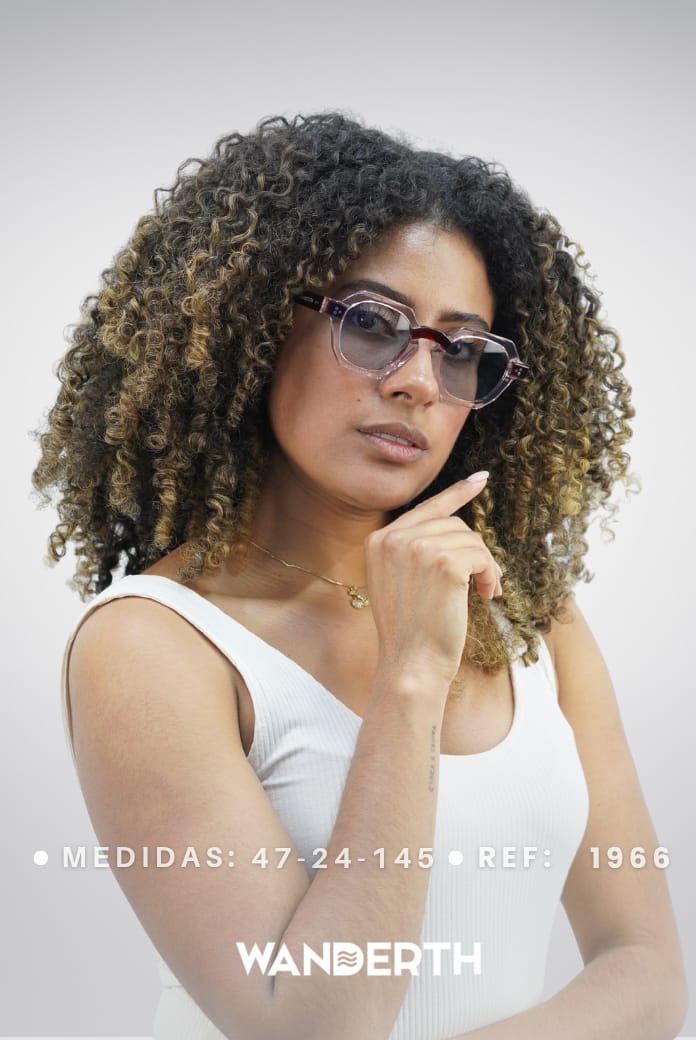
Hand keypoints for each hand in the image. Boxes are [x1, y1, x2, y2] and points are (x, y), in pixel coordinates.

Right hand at [365, 473, 501, 688]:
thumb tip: (453, 522)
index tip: (480, 479)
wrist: (410, 664)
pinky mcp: (444, 562)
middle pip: (454, 525)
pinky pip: (481, 555)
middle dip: (475, 552)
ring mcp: (418, 548)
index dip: (456, 493)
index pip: (426, 508)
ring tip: (485, 592)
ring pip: (471, 540)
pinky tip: (487, 594)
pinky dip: (490, 574)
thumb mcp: (399, 581)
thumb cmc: (410, 631)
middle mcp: (394, 538)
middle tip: (485, 582)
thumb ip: (414, 549)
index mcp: (379, 540)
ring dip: (486, 566)